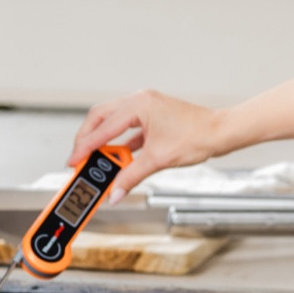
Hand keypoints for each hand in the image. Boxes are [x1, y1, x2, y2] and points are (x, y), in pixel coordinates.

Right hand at [70, 90, 223, 199]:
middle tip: (78, 158)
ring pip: (113, 122)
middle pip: (101, 118)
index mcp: (139, 105)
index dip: (85, 146)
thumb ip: (131, 176)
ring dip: (103, 140)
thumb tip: (115, 191)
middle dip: (88, 139)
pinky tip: (117, 157)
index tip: (73, 160)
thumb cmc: (197, 137)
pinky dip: (120, 142)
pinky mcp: (152, 116)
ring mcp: (146, 107)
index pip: (103, 127)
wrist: (220, 132)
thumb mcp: (158, 160)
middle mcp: (140, 101)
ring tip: (96, 160)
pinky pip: (128, 128)